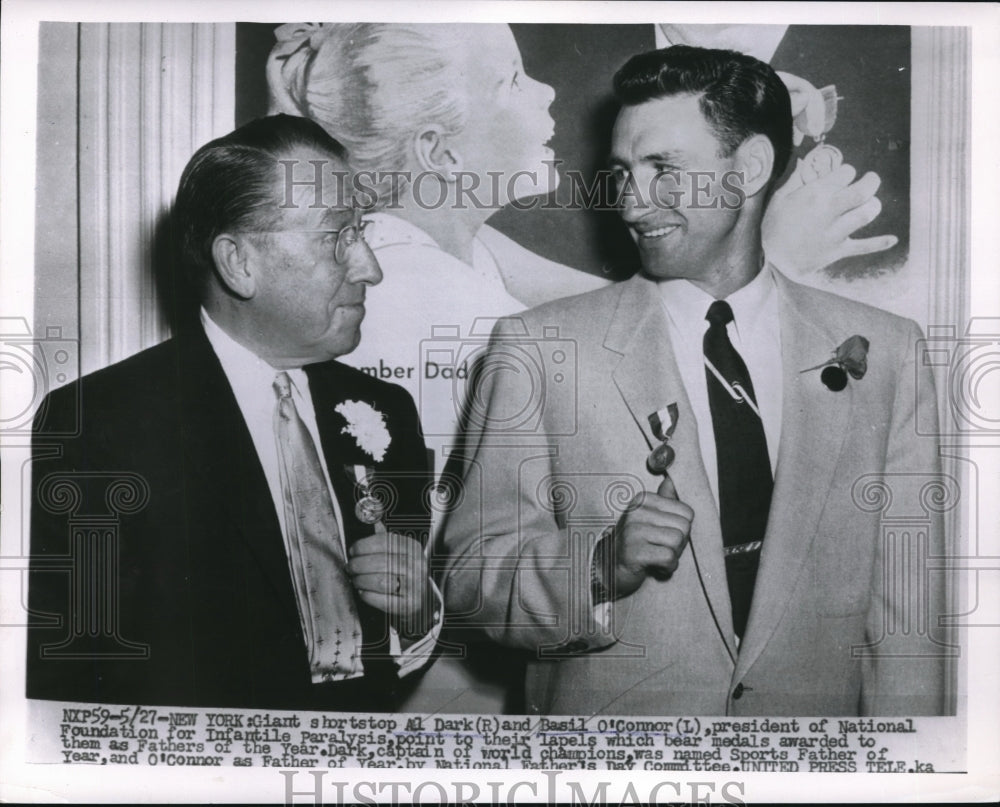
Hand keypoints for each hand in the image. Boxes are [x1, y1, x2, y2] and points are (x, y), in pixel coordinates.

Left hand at [348, 525, 434, 638]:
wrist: (423, 601)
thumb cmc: (405, 573)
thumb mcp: (399, 553)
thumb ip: (384, 538)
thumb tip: (370, 519)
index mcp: (413, 548)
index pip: (384, 541)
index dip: (363, 545)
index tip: (352, 550)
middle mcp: (417, 566)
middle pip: (379, 562)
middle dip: (358, 565)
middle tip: (350, 567)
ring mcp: (415, 587)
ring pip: (380, 581)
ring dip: (361, 580)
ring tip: (355, 579)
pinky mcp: (409, 605)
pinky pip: (382, 600)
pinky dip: (367, 595)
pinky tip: (363, 591)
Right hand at [594, 475, 692, 600]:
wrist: (608, 567)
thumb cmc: (636, 543)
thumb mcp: (650, 518)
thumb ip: (664, 501)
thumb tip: (672, 480)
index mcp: (643, 499)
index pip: (687, 512)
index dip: (681, 529)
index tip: (664, 536)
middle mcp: (637, 511)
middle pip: (684, 527)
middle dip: (679, 544)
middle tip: (661, 549)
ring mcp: (633, 531)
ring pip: (677, 541)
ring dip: (673, 556)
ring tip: (657, 557)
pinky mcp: (634, 552)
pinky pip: (668, 557)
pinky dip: (668, 568)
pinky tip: (656, 567)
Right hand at [763, 151, 897, 274]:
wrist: (770, 261)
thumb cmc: (772, 227)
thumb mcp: (779, 199)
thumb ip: (796, 179)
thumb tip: (807, 163)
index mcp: (815, 194)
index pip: (846, 172)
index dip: (847, 171)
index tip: (842, 176)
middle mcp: (829, 211)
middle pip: (863, 190)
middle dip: (871, 181)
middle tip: (870, 180)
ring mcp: (836, 232)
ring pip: (867, 213)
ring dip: (872, 206)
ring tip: (868, 204)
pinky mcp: (838, 250)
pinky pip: (864, 246)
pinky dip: (879, 243)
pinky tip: (892, 239)